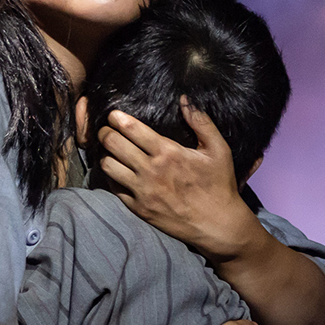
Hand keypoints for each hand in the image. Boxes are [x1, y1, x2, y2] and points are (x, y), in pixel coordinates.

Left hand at [97, 100, 269, 263]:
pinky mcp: (139, 209)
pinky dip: (111, 177)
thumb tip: (184, 99)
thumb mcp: (218, 150)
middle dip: (105, 133)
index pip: (131, 129)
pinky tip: (117, 172)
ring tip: (110, 151)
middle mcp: (151, 170)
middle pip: (113, 144)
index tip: (113, 115)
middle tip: (107, 130)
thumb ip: (202, 122)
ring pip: (108, 166)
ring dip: (106, 155)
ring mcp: (142, 191)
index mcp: (168, 152)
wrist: (217, 225)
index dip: (116, 118)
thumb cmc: (219, 185)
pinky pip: (113, 188)